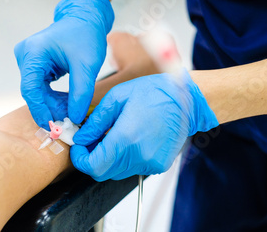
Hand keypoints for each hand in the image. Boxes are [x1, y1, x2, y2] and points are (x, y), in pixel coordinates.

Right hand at [14, 0, 113, 129]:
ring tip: (71, 111)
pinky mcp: (35, 65)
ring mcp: (28, 61)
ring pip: (36, 92)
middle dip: (49, 109)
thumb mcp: (87, 65)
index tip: (52, 126)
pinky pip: (40, 88)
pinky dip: (53, 97)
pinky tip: (67, 102)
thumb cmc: (86, 34)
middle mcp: (25, 56)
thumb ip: (80, 92)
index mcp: (33, 52)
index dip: (39, 110)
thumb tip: (74, 117)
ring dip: (52, 104)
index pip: (30, 88)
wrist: (85, 18)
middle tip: (68, 121)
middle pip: (32, 92)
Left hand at [70, 70, 218, 180]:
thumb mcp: (116, 98)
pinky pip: (132, 168)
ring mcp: (151, 163)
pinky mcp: (159, 165)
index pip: (93, 166)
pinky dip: (124, 158)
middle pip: (102, 172)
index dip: (80, 159)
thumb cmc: (154, 93)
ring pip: (116, 172)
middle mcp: (139, 156)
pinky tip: (129, 139)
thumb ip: (95, 122)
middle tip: (91, 140)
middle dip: (91, 158)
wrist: (188, 100)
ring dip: (108, 158)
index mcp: (126, 138)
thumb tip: (81, 138)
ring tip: (111, 136)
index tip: (78, 147)